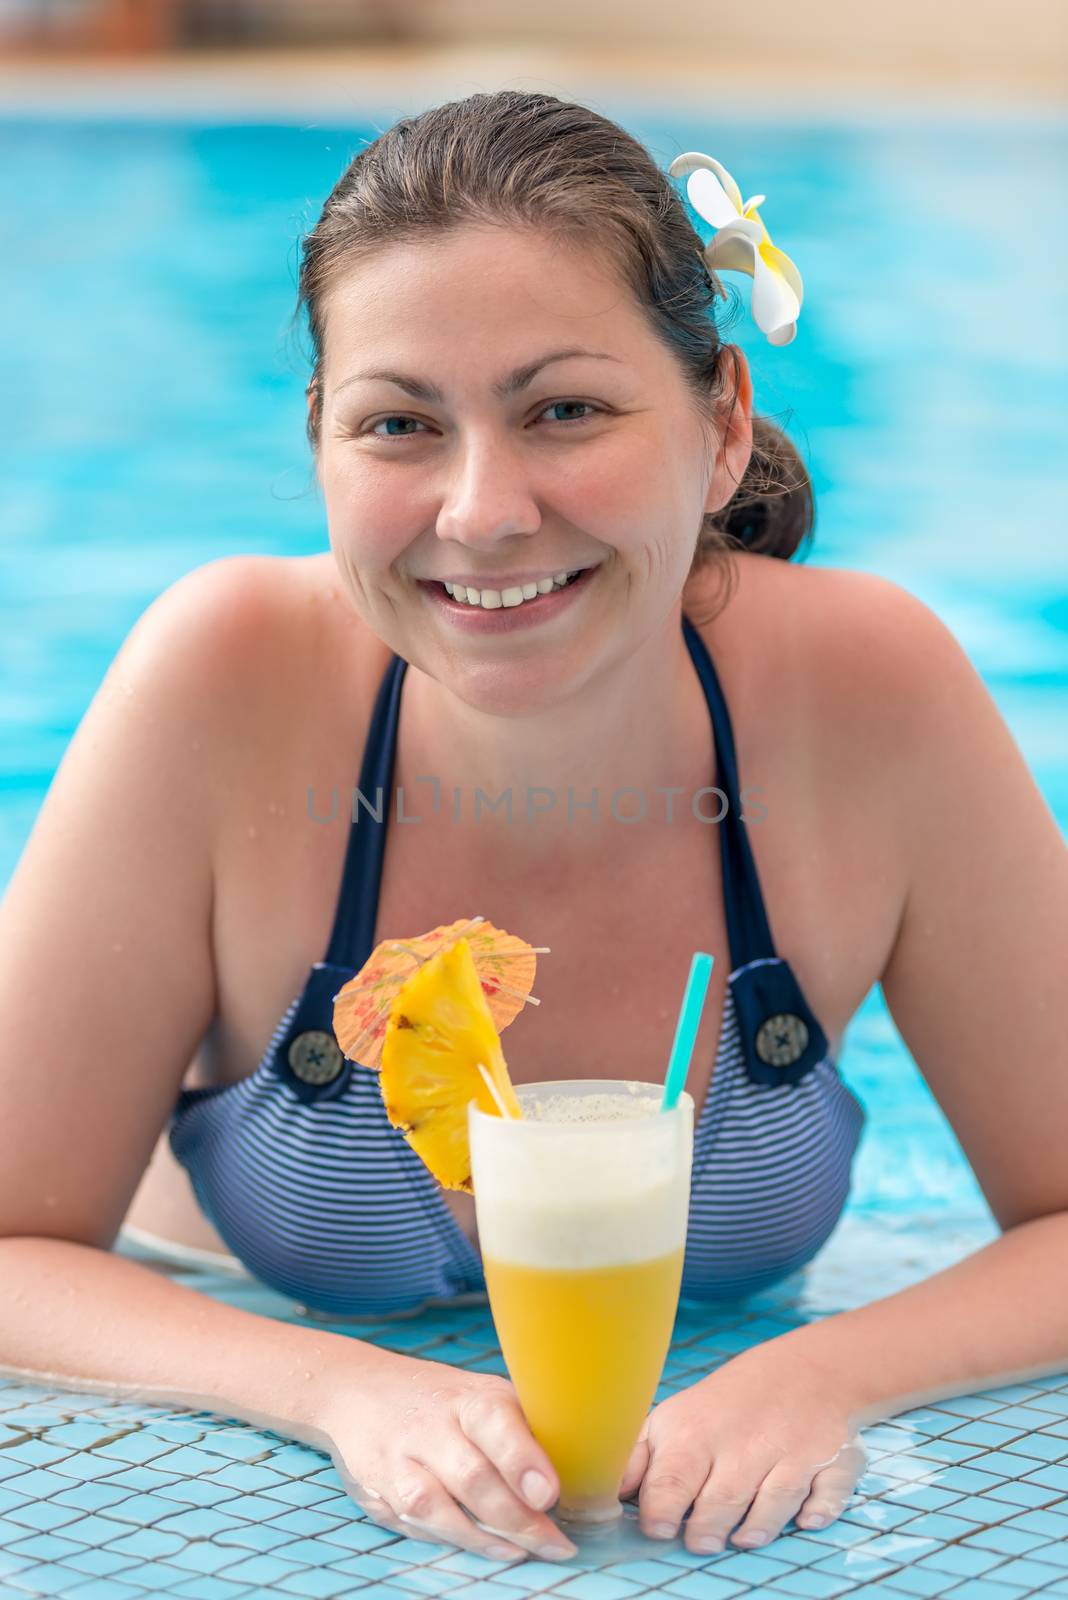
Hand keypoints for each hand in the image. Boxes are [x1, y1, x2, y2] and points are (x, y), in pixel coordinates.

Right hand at [319, 1346, 576, 1562]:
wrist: (361, 1390)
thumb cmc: (447, 1403)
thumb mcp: (487, 1398)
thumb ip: (530, 1431)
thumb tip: (604, 1465)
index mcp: (469, 1396)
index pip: (495, 1421)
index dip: (522, 1458)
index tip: (549, 1492)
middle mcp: (434, 1424)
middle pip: (473, 1476)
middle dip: (516, 1517)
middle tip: (557, 1544)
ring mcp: (404, 1458)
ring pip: (440, 1506)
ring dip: (486, 1536)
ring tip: (524, 1551)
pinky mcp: (382, 1489)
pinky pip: (418, 1524)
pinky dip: (454, 1540)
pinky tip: (488, 1548)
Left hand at [620, 1344, 867, 1552]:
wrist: (806, 1371)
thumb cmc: (726, 1408)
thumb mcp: (675, 1421)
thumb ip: (639, 1461)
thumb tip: (604, 1496)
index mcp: (695, 1434)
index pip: (669, 1481)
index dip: (660, 1512)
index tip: (656, 1528)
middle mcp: (742, 1445)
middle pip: (718, 1503)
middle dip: (705, 1530)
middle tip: (699, 1540)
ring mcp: (789, 1454)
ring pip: (768, 1507)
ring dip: (753, 1530)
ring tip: (739, 1536)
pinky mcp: (832, 1463)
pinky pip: (825, 1497)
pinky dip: (816, 1511)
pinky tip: (806, 1517)